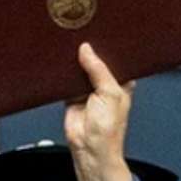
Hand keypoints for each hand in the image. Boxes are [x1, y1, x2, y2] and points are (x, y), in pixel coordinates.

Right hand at [63, 44, 134, 180]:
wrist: (89, 149)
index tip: (99, 30)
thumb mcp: (109, 93)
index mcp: (121, 82)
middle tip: (80, 33)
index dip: (108, 46)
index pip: (115, 58)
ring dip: (74, 60)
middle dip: (89, 50)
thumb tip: (87, 49)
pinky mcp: (71, 94)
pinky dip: (62, 71)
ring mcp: (87, 88)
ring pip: (79, 67)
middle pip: (95, 59)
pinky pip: (65, 77)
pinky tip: (59, 60)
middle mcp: (104, 83)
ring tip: (68, 42)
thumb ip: (98, 70)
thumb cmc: (108, 130)